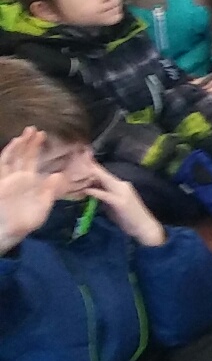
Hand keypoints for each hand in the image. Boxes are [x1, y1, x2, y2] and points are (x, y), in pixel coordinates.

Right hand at [0, 129, 61, 255]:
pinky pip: (5, 163)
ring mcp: (9, 177)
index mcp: (30, 181)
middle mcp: (19, 177)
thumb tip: (57, 175)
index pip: (33, 161)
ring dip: (21, 144)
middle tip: (37, 129)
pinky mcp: (2, 180)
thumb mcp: (43, 205)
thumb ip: (50, 190)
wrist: (10, 230)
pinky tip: (17, 142)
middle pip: (24, 156)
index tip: (43, 137)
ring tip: (28, 131)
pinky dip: (10, 152)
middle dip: (30, 143)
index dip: (37, 149)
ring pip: (14, 157)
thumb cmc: (26, 221)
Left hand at [83, 163, 164, 247]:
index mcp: (120, 186)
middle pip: (103, 174)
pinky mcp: (120, 202)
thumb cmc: (129, 218)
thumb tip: (92, 192)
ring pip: (105, 181)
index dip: (93, 166)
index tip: (82, 157)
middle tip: (78, 155)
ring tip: (80, 167)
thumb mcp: (113, 205)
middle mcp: (122, 185)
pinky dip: (96, 192)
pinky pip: (106, 195)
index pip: (104, 174)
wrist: (144, 227)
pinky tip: (87, 189)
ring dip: (92, 174)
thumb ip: (104, 197)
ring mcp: (122, 193)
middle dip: (91, 165)